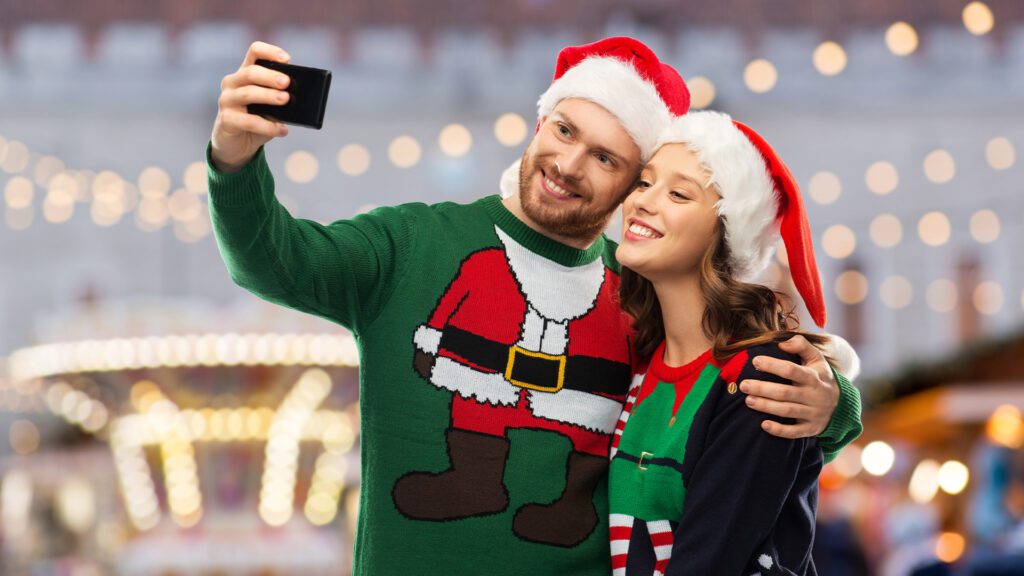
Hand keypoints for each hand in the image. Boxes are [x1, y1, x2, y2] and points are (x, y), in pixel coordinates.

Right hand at [211, 41, 291, 171]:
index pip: (254, 52)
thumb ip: (279, 97)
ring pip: (248, 93)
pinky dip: (268, 126)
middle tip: (286, 82)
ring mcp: (226, 100)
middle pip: (250, 72)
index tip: (287, 59)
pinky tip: (282, 130)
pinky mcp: (226, 120)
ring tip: (285, 100)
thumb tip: (298, 97)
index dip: (269, 51)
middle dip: (270, 76)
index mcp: (245, 74)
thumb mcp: (270, 106)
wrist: (237, 145)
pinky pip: (249, 121)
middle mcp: (232, 83)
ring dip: (268, 96)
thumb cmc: (256, 119)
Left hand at [739, 335, 838, 438]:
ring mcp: (812, 414)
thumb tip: (782, 343)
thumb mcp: (816, 358)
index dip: (773, 365)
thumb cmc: (820, 377)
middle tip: (743, 385)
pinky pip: (794, 432)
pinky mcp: (810, 428)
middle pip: (785, 392)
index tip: (755, 361)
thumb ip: (801, 346)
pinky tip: (763, 425)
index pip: (791, 370)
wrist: (841, 404)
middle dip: (763, 388)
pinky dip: (779, 430)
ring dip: (766, 407)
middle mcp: (813, 396)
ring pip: (787, 411)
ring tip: (748, 400)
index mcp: (813, 377)